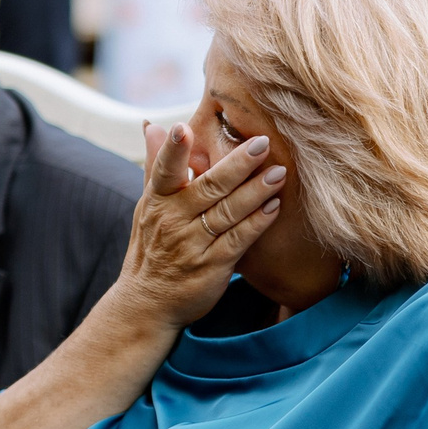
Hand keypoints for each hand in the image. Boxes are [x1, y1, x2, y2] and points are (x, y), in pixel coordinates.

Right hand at [110, 120, 284, 334]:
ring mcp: (192, 245)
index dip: (173, 151)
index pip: (163, 171)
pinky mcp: (212, 267)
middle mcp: (173, 221)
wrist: (148, 302)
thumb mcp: (147, 205)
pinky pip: (238, 240)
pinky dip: (257, 223)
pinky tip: (275, 207)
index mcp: (157, 202)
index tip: (183, 127)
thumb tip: (153, 125)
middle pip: (208, 188)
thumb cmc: (152, 246)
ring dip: (255, 192)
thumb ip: (157, 165)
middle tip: (262, 143)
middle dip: (236, 165)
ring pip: (227, 213)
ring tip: (279, 172)